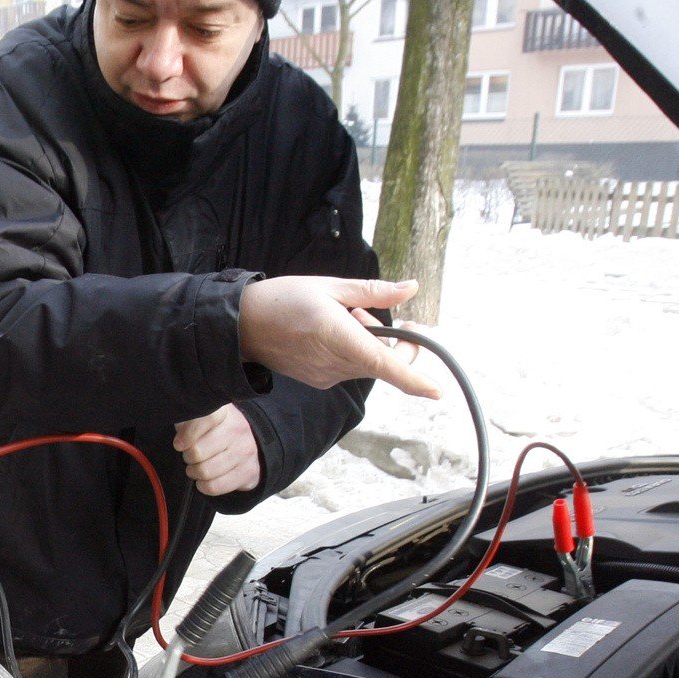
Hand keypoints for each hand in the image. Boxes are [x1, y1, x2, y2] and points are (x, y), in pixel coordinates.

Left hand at [175, 403, 261, 495]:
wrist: (245, 445)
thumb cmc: (213, 431)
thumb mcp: (199, 418)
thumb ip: (186, 421)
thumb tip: (178, 434)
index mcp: (224, 412)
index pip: (207, 418)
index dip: (188, 434)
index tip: (179, 444)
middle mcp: (238, 428)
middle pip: (198, 451)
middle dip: (188, 457)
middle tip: (189, 456)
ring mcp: (245, 451)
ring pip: (206, 471)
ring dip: (194, 472)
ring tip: (196, 467)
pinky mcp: (248, 472)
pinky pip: (215, 486)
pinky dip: (204, 486)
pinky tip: (204, 479)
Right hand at [238, 276, 440, 398]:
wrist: (241, 326)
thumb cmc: (282, 300)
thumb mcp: (330, 286)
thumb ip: (374, 292)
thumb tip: (410, 289)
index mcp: (340, 338)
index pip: (386, 365)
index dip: (415, 380)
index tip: (437, 391)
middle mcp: (335, 364)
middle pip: (384, 363)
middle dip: (392, 339)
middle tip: (372, 311)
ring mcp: (327, 375)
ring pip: (367, 364)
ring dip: (368, 342)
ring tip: (343, 315)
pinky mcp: (319, 380)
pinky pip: (349, 367)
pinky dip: (351, 350)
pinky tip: (330, 331)